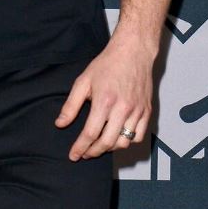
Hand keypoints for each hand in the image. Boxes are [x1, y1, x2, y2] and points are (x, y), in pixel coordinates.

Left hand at [55, 36, 152, 160]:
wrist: (132, 52)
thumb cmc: (106, 65)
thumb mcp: (83, 81)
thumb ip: (71, 105)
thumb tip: (60, 124)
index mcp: (104, 101)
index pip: (90, 133)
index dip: (80, 147)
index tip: (74, 155)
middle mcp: (122, 109)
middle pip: (107, 142)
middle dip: (93, 152)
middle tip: (84, 154)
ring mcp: (137, 112)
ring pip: (124, 142)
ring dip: (109, 149)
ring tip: (98, 145)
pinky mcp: (146, 112)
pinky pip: (138, 137)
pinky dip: (127, 142)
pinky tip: (117, 138)